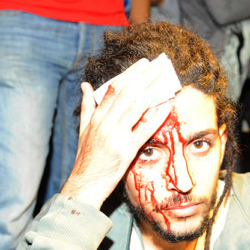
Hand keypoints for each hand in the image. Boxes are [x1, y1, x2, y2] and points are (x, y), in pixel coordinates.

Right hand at [60, 59, 172, 209]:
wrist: (84, 185)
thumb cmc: (86, 159)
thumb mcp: (83, 130)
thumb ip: (87, 107)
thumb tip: (84, 85)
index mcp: (96, 117)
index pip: (114, 88)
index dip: (131, 74)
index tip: (144, 63)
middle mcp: (105, 124)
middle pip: (128, 94)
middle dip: (145, 77)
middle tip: (160, 66)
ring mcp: (115, 137)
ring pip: (136, 107)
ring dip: (153, 91)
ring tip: (166, 80)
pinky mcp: (125, 151)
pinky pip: (143, 131)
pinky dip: (155, 117)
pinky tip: (167, 107)